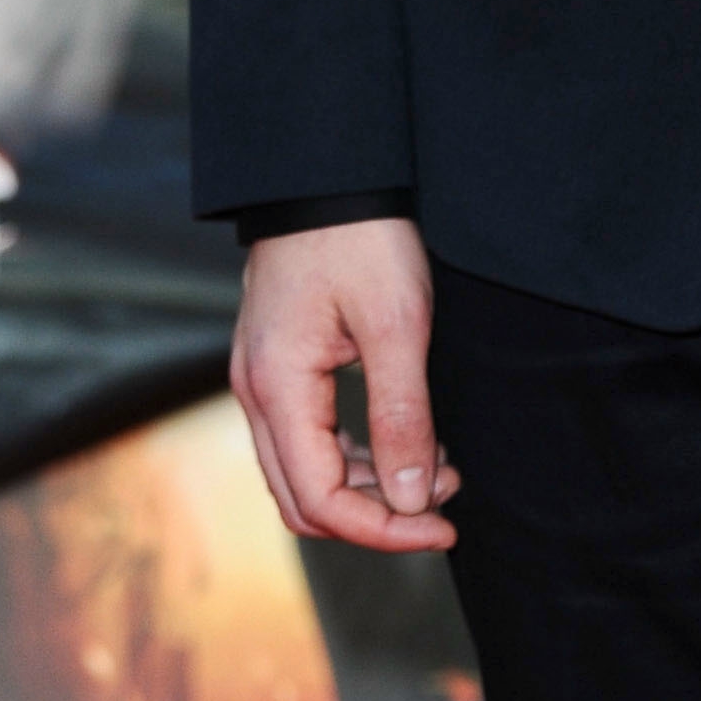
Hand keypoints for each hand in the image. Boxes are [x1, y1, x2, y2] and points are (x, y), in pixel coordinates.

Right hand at [232, 218, 459, 551]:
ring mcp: (262, 379)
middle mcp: (256, 394)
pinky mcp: (279, 364)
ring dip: (368, 486)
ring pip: (305, 472)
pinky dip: (355, 455)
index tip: (444, 523)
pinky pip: (308, 438)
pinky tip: (406, 441)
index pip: (321, 500)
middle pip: (304, 500)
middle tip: (444, 504)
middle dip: (376, 516)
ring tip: (438, 470)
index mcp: (278, 389)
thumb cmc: (362, 237)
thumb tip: (411, 500)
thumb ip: (402, 415)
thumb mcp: (397, 324)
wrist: (328, 171)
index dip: (384, 529)